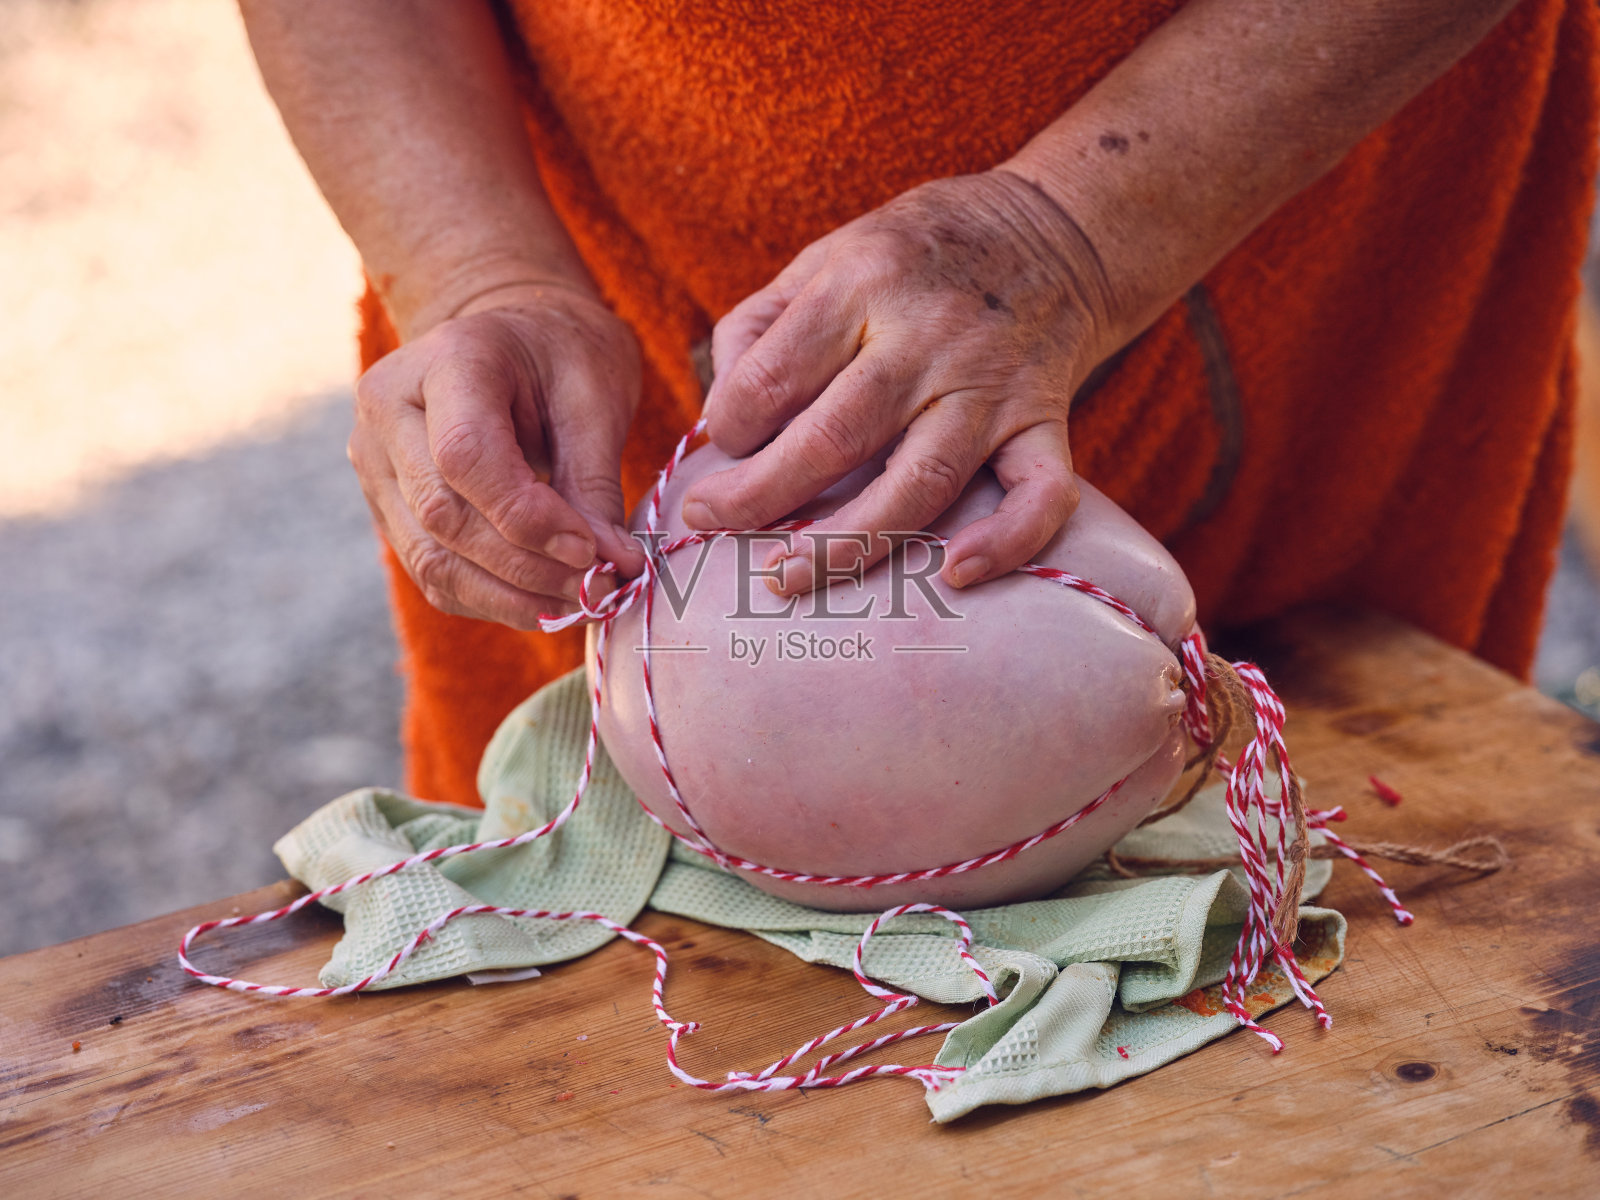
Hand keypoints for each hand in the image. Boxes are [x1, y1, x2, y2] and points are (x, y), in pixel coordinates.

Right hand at [349, 283, 644, 627]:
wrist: (514, 341)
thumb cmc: (561, 357)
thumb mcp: (594, 399)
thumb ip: (595, 483)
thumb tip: (614, 566)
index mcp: (444, 359)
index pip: (464, 455)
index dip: (526, 517)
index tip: (591, 551)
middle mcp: (388, 409)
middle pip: (443, 514)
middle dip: (527, 566)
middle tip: (598, 587)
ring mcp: (375, 461)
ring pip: (430, 557)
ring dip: (510, 596)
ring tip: (579, 603)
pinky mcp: (386, 506)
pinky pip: (431, 572)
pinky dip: (491, 598)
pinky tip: (544, 602)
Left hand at [682, 170, 1117, 592]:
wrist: (1053, 231)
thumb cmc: (916, 256)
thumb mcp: (826, 255)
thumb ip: (759, 327)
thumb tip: (718, 422)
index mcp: (861, 284)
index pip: (773, 377)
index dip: (729, 427)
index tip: (720, 449)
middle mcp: (927, 337)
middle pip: (834, 439)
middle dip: (760, 495)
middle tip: (710, 523)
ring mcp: (990, 386)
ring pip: (919, 481)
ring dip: (848, 543)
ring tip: (788, 576)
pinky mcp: (1045, 421)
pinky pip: (1039, 493)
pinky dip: (1005, 540)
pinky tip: (954, 573)